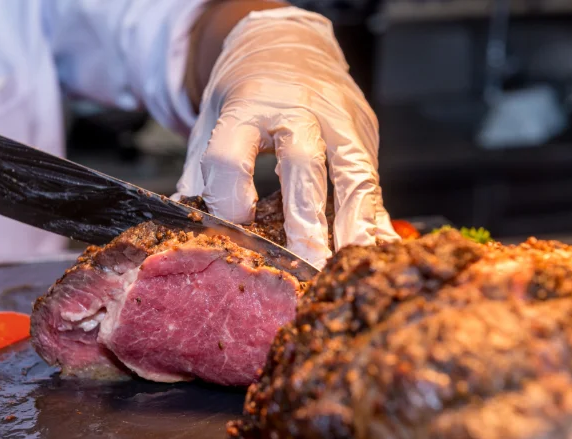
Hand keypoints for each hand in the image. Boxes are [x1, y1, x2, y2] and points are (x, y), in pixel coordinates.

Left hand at [175, 7, 398, 268]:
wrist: (286, 42)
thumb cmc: (247, 91)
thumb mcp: (212, 117)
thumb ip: (202, 168)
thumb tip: (189, 218)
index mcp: (246, 106)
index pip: (232, 151)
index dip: (230, 192)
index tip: (236, 226)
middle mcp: (296, 109)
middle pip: (301, 163)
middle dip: (305, 217)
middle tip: (306, 264)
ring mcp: (338, 119)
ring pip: (352, 172)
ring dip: (354, 222)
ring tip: (349, 263)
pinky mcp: (364, 130)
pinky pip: (373, 177)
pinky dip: (379, 214)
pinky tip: (381, 244)